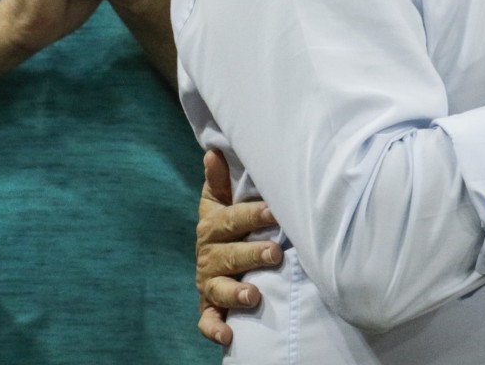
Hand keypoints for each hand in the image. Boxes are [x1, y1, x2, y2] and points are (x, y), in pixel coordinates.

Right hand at [195, 149, 281, 346]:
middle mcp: (209, 255)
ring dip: (236, 293)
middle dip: (251, 254)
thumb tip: (214, 150)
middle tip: (274, 253)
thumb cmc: (227, 224)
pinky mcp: (208, 307)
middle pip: (230, 255)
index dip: (254, 215)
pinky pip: (208, 321)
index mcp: (213, 226)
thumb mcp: (220, 201)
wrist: (214, 261)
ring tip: (254, 296)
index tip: (276, 211)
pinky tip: (229, 335)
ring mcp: (208, 282)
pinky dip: (216, 329)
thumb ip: (220, 180)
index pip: (233, 219)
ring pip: (219, 288)